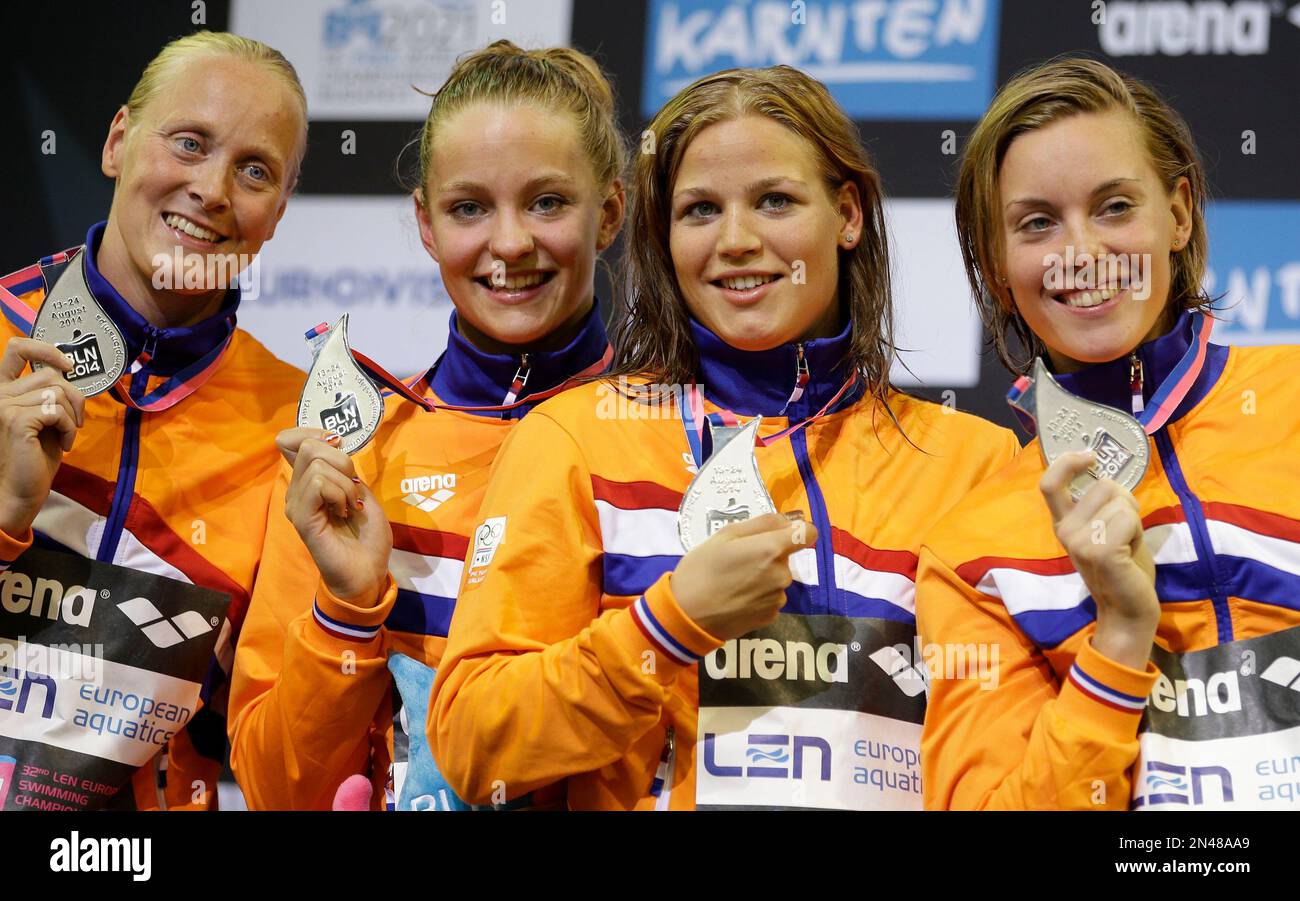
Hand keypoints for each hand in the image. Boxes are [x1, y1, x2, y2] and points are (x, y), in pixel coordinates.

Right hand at [0, 337, 85, 535]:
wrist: (18, 491)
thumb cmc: (33, 458)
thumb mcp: (44, 419)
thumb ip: (48, 395)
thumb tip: (69, 372)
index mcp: (3, 391)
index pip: (17, 349)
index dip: (45, 348)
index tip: (68, 365)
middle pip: (51, 375)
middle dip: (75, 397)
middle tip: (76, 422)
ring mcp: (3, 405)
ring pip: (58, 392)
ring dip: (72, 416)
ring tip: (66, 437)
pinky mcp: (15, 419)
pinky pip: (57, 411)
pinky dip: (69, 428)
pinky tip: (64, 445)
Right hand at [278, 428, 392, 605]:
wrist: (368, 571)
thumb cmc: (367, 536)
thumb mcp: (360, 491)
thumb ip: (343, 468)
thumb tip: (330, 440)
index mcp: (308, 482)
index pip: (289, 440)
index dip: (313, 432)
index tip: (338, 446)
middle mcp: (296, 491)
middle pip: (310, 446)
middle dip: (343, 461)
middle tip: (353, 491)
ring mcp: (296, 505)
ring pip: (318, 464)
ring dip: (346, 484)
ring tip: (351, 507)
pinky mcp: (302, 518)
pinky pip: (319, 484)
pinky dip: (341, 493)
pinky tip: (345, 513)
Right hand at [671, 512, 817, 640]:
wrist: (687, 616)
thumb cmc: (701, 569)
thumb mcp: (724, 535)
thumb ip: (761, 523)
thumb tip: (786, 520)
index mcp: (771, 549)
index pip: (808, 533)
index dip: (795, 530)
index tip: (777, 534)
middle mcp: (782, 574)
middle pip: (786, 557)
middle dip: (768, 554)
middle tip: (738, 559)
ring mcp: (778, 598)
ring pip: (778, 577)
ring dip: (763, 576)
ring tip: (734, 581)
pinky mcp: (771, 617)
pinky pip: (771, 597)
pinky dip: (759, 595)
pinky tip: (736, 598)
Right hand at [1040, 450, 1158, 669]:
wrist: (1128, 610)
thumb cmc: (1123, 568)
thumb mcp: (1105, 529)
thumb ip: (1100, 505)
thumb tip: (1106, 473)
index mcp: (1063, 523)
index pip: (1049, 483)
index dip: (1067, 462)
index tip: (1089, 456)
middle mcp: (1065, 530)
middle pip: (1103, 485)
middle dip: (1125, 501)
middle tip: (1124, 531)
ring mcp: (1079, 541)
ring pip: (1120, 500)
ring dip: (1133, 519)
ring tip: (1127, 544)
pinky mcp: (1099, 551)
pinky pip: (1128, 518)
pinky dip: (1137, 531)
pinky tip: (1130, 553)